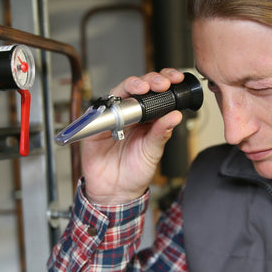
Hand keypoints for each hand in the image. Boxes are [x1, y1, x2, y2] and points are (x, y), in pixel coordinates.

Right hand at [81, 68, 185, 204]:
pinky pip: (100, 110)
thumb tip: (175, 115)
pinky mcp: (96, 125)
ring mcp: (112, 117)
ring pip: (119, 91)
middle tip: (162, 84)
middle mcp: (130, 114)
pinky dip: (108, 107)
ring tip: (144, 89)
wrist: (116, 192)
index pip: (156, 92)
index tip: (176, 79)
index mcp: (147, 118)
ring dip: (132, 86)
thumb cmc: (135, 172)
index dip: (165, 81)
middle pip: (138, 86)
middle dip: (151, 80)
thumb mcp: (153, 152)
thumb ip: (162, 133)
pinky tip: (119, 108)